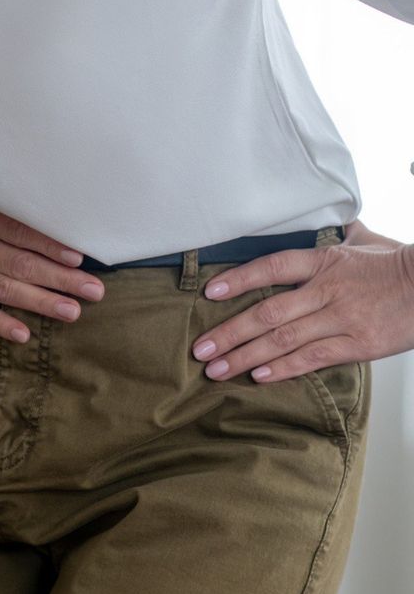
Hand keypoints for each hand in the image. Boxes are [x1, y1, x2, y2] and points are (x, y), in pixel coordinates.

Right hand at [0, 182, 104, 342]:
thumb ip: (0, 191)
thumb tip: (44, 194)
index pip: (19, 233)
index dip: (50, 246)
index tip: (79, 257)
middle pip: (20, 265)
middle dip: (60, 280)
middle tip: (94, 291)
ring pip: (3, 290)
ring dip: (40, 302)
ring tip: (72, 312)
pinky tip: (23, 333)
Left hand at [190, 231, 413, 382]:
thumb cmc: (397, 264)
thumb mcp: (363, 242)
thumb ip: (333, 235)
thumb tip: (320, 217)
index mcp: (324, 261)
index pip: (272, 267)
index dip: (238, 279)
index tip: (208, 293)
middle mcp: (327, 290)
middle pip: (268, 312)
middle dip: (228, 333)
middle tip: (199, 349)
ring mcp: (342, 318)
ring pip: (284, 339)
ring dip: (245, 356)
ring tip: (216, 369)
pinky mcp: (359, 344)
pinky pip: (314, 358)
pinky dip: (284, 368)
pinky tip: (259, 376)